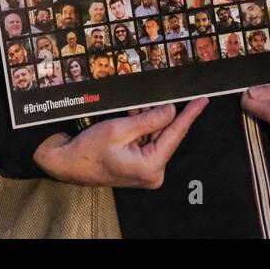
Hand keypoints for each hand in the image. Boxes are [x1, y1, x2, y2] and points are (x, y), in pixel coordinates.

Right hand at [33, 98, 208, 188]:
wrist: (66, 163)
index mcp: (151, 167)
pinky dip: (141, 128)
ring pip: (155, 136)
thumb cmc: (88, 150)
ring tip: (134, 108)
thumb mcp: (120, 129)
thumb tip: (171, 110)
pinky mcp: (138, 166)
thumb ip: (149, 119)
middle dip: (160, 114)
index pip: (175, 134)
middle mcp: (152, 173)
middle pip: (165, 135)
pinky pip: (146, 142)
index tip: (203, 100)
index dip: (189, 114)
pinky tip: (133, 115)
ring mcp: (145, 171)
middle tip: (157, 95)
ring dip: (147, 119)